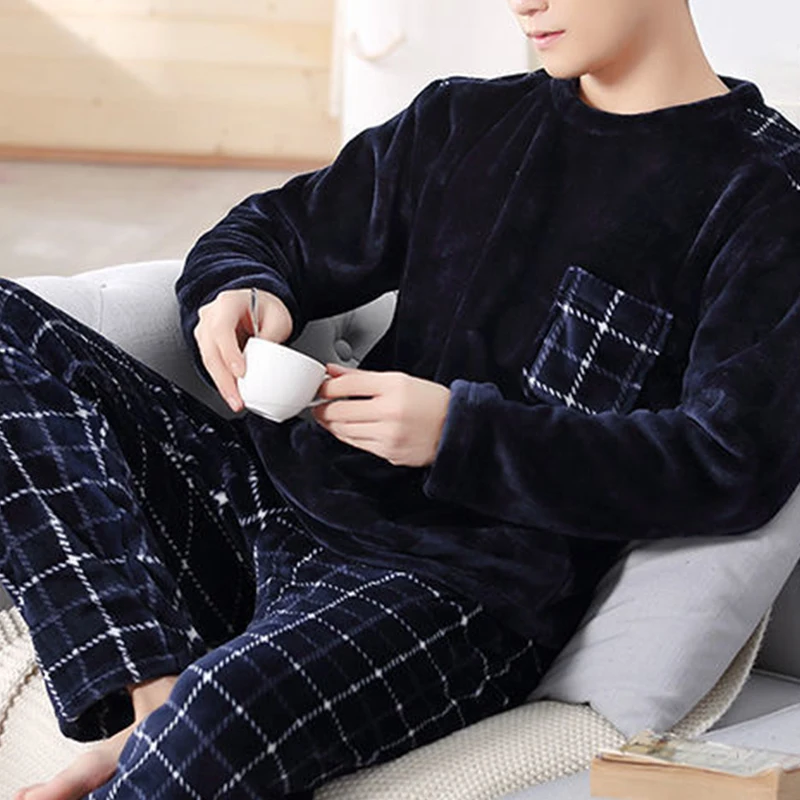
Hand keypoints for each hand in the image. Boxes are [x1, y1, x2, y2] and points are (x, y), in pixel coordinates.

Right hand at [194, 288, 291, 411]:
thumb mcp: (278, 318)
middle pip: (210, 350)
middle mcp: (211, 315)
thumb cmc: (267, 307)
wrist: (259, 303)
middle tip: (237, 399)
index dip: (229, 353)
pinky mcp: (207, 345)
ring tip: (236, 402)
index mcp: (228, 302)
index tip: (241, 373)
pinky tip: (232, 394)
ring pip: (208, 361)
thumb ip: (271, 337)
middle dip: (224, 380)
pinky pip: (212, 365)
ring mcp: (205, 330)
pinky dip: (222, 381)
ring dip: (222, 385)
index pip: (222, 329)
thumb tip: (266, 363)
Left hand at [312, 364, 450, 466]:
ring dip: (330, 424)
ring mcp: (389, 436)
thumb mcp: (398, 380)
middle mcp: (391, 412)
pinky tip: (347, 428)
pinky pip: (357, 444)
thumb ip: (361, 376)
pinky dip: (346, 436)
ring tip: (329, 416)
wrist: (455, 428)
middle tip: (317, 404)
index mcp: (394, 387)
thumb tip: (332, 372)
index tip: (319, 387)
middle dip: (322, 408)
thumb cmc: (429, 401)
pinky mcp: (389, 453)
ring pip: (344, 431)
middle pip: (339, 411)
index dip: (326, 386)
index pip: (347, 385)